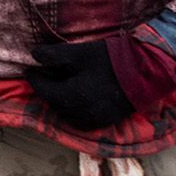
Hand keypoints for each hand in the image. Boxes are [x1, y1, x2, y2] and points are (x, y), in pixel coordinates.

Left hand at [26, 24, 175, 130]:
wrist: (145, 71)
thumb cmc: (110, 60)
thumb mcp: (78, 53)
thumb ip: (53, 55)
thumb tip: (33, 55)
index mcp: (70, 97)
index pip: (43, 90)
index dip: (35, 79)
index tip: (30, 70)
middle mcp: (80, 114)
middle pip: (54, 103)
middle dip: (47, 90)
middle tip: (45, 76)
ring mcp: (94, 120)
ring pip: (67, 113)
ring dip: (60, 101)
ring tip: (60, 86)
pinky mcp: (106, 121)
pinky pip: (81, 120)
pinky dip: (74, 111)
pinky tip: (77, 98)